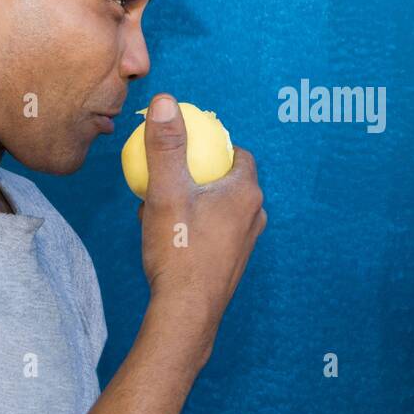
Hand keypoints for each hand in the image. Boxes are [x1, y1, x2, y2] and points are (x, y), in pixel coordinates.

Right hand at [138, 94, 266, 357]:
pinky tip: (163, 234)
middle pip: (227, 180)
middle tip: (167, 177)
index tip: (185, 148)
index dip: (212, 145)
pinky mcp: (233, 263)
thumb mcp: (165, 191)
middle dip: (198, 174)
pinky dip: (193, 225)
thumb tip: (165, 101)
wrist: (186, 312)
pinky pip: (215, 231)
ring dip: (193, 201)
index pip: (238, 153)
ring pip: (219, 207)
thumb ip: (166, 146)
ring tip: (159, 206)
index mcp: (246, 192)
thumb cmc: (178, 250)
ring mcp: (246, 242)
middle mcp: (254, 216)